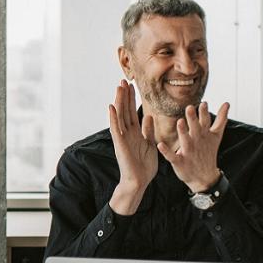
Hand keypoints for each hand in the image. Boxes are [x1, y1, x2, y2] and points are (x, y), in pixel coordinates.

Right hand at [107, 80, 156, 214]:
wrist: (139, 182)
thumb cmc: (144, 167)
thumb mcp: (150, 145)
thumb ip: (148, 131)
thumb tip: (148, 117)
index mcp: (135, 133)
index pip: (132, 112)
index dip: (131, 99)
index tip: (131, 86)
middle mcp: (127, 133)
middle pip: (125, 111)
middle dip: (124, 96)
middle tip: (123, 81)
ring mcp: (122, 138)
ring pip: (120, 116)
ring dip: (119, 102)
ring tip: (118, 88)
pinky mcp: (120, 145)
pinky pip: (116, 129)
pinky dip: (113, 118)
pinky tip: (111, 107)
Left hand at [157, 102, 228, 192]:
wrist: (205, 177)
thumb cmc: (208, 152)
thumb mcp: (216, 135)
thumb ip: (221, 119)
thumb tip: (227, 103)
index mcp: (204, 134)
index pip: (205, 121)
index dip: (204, 113)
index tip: (203, 103)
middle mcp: (197, 141)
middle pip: (195, 128)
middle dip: (193, 119)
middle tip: (190, 108)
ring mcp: (188, 151)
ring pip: (185, 140)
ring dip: (182, 131)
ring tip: (180, 122)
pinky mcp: (180, 161)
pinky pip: (172, 156)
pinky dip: (166, 151)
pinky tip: (160, 145)